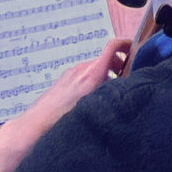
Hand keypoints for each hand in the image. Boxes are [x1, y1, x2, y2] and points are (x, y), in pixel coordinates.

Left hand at [0, 37, 133, 171]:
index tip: (138, 50)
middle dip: (121, 66)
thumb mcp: (94, 108)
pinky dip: (94, 82)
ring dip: (107, 76)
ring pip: (95, 69)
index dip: (127, 44)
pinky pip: (84, 77)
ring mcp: (71, 75)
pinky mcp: (63, 82)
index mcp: (91, 74)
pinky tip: (94, 100)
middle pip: (106, 59)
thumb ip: (112, 96)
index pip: (112, 47)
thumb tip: (129, 90)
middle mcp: (81, 70)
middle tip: (129, 81)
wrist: (33, 127)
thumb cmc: (60, 120)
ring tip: (112, 94)